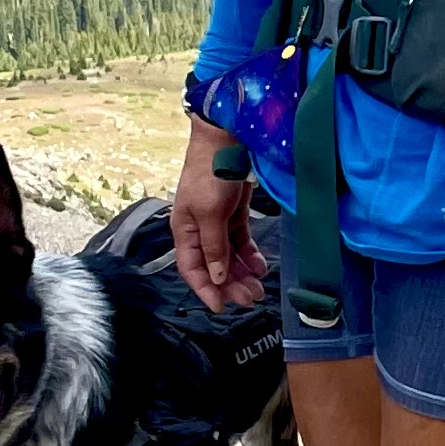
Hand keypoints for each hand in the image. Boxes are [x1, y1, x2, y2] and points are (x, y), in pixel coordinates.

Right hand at [172, 121, 267, 312]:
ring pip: (229, 256)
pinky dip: (250, 254)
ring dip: (242, 272)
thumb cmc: (210, 172)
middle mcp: (199, 229)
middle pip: (213, 266)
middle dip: (230, 284)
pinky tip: (260, 265)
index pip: (192, 269)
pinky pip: (241, 240)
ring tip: (257, 287)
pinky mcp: (234, 212)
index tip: (220, 307)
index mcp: (185, 230)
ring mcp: (217, 220)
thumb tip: (214, 276)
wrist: (226, 138)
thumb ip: (212, 246)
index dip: (205, 290)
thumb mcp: (209, 213)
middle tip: (249, 299)